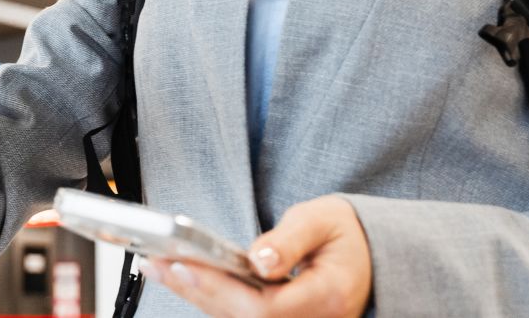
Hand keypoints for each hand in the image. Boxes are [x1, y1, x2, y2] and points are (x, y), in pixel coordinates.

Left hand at [142, 196, 371, 316]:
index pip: (265, 307)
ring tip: (158, 266)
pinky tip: (182, 275)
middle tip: (157, 263)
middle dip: (196, 290)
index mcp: (327, 297)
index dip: (221, 289)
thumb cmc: (347, 234)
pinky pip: (240, 315)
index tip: (186, 265)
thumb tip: (259, 259)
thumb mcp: (323, 220)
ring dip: (195, 293)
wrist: (371, 256)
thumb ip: (290, 240)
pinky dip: (209, 295)